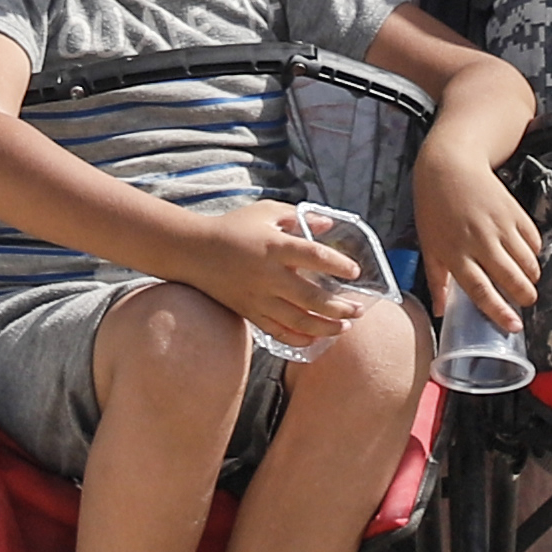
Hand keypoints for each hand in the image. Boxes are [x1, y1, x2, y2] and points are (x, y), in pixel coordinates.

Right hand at [187, 204, 369, 356]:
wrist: (193, 252)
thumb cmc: (233, 228)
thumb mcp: (265, 212)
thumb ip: (297, 218)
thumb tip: (328, 224)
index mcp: (275, 247)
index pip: (315, 256)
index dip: (339, 265)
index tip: (355, 272)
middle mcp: (269, 275)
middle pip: (312, 297)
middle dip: (340, 308)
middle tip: (358, 310)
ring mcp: (258, 297)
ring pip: (298, 320)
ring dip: (325, 327)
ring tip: (343, 327)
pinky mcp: (249, 312)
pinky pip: (278, 331)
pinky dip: (298, 338)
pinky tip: (314, 338)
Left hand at [409, 142, 541, 333]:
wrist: (449, 165)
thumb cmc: (434, 208)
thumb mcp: (428, 244)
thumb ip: (437, 280)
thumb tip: (440, 312)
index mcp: (455, 253)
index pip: (480, 290)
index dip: (499, 311)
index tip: (513, 326)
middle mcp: (480, 241)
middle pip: (511, 278)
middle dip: (524, 296)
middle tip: (526, 302)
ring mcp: (500, 226)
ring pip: (527, 262)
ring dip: (531, 277)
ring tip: (526, 281)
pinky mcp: (514, 211)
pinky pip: (533, 240)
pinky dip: (534, 253)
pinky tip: (526, 256)